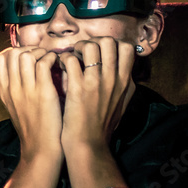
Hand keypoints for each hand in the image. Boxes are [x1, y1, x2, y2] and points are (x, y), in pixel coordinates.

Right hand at [0, 46, 64, 167]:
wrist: (40, 151)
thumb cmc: (33, 130)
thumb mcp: (16, 108)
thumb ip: (16, 90)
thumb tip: (23, 73)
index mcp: (4, 91)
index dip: (14, 51)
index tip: (28, 56)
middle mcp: (12, 88)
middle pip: (12, 53)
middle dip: (29, 48)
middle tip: (42, 56)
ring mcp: (26, 90)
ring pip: (26, 55)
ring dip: (41, 52)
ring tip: (51, 60)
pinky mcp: (43, 93)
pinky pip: (44, 64)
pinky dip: (52, 58)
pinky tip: (59, 65)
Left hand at [59, 37, 134, 155]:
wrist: (89, 146)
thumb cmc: (101, 127)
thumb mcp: (121, 104)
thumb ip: (123, 87)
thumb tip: (123, 73)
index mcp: (125, 82)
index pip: (128, 49)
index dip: (112, 44)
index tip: (99, 52)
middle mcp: (113, 79)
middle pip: (110, 41)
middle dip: (94, 41)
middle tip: (82, 52)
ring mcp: (96, 82)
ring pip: (90, 45)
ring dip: (77, 48)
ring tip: (70, 58)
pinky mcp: (78, 88)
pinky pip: (70, 60)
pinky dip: (63, 59)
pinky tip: (60, 68)